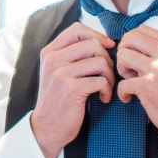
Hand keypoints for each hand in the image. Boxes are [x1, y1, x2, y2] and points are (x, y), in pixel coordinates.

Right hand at [30, 23, 115, 157]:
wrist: (47, 128)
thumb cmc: (58, 99)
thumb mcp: (57, 71)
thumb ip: (72, 55)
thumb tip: (105, 41)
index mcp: (49, 52)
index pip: (77, 29)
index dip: (97, 36)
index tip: (107, 48)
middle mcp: (52, 59)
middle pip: (93, 44)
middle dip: (107, 59)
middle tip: (106, 75)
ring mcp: (60, 74)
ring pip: (100, 61)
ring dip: (110, 76)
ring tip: (106, 87)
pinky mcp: (71, 89)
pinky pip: (101, 80)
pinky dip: (108, 90)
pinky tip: (103, 98)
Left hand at [114, 25, 157, 139]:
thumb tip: (140, 46)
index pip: (145, 30)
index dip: (133, 41)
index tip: (134, 54)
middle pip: (131, 38)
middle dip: (124, 51)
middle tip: (128, 67)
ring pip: (123, 55)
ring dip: (121, 69)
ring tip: (129, 80)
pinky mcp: (147, 85)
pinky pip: (122, 82)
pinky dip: (122, 92)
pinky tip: (129, 98)